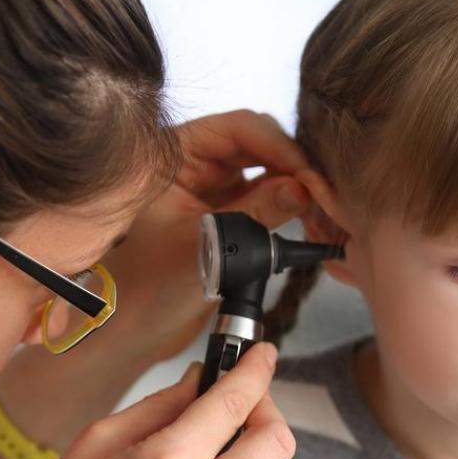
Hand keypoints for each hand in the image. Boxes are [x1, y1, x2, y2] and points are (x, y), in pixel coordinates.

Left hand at [104, 109, 312, 363]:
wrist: (131, 330)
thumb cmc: (145, 286)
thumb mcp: (202, 246)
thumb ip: (252, 215)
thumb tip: (302, 189)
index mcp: (175, 154)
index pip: (239, 129)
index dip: (280, 148)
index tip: (309, 177)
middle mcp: (196, 163)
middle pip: (261, 145)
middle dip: (295, 166)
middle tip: (326, 196)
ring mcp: (213, 188)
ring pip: (269, 171)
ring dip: (298, 188)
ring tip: (324, 212)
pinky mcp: (227, 215)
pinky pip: (267, 199)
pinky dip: (291, 208)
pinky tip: (311, 222)